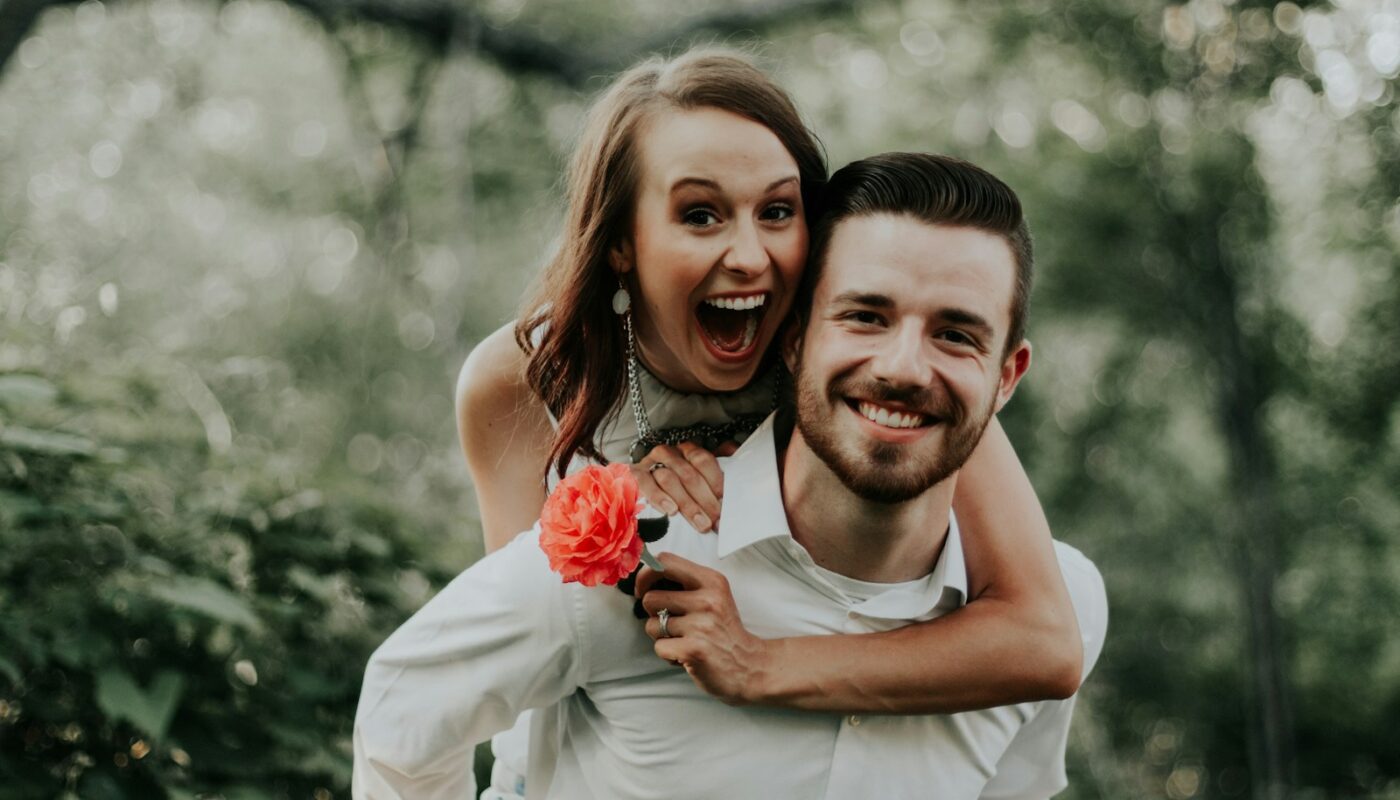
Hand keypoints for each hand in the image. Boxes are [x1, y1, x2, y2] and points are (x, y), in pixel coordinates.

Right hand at [631, 442, 724, 532]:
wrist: (640, 492)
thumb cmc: (677, 490)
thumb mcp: (698, 482)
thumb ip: (716, 476)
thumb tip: (735, 473)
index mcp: (687, 451)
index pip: (703, 460)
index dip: (716, 481)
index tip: (725, 503)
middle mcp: (669, 454)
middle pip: (689, 474)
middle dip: (705, 500)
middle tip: (715, 521)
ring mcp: (650, 463)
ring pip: (669, 479)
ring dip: (687, 503)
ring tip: (700, 523)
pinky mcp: (634, 475)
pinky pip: (645, 483)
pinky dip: (659, 497)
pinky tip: (670, 510)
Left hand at [636, 553, 768, 704]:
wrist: (750, 666)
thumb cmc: (724, 632)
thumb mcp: (714, 596)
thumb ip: (686, 585)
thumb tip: (645, 578)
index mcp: (712, 580)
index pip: (665, 562)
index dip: (645, 575)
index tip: (644, 590)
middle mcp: (707, 600)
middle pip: (650, 598)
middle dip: (654, 614)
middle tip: (672, 624)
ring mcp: (701, 625)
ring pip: (652, 625)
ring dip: (662, 637)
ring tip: (683, 640)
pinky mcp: (693, 649)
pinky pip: (659, 647)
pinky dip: (668, 655)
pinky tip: (686, 655)